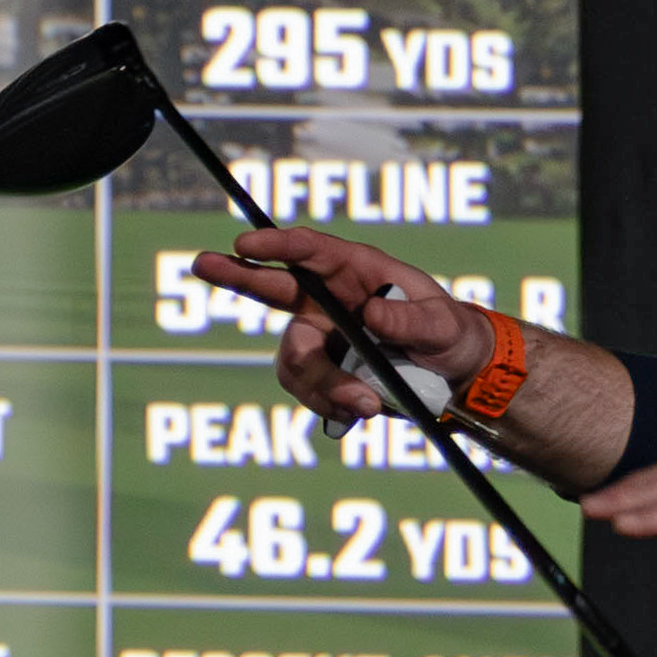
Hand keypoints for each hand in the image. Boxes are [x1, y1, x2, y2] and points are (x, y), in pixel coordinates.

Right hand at [187, 227, 489, 423]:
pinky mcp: (322, 373)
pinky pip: (306, 391)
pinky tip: (360, 412)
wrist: (455, 374)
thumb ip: (409, 318)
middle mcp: (328, 301)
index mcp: (356, 271)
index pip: (310, 250)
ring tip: (364, 405)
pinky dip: (328, 405)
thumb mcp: (442, 322)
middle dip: (236, 275)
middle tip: (201, 263)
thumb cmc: (449, 333)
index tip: (248, 243)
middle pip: (271, 287)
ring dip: (320, 384)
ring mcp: (320, 338)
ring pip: (292, 358)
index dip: (276, 245)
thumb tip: (370, 315)